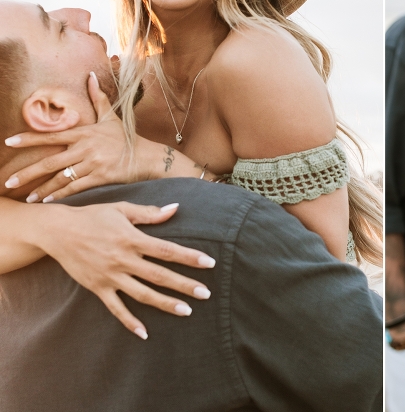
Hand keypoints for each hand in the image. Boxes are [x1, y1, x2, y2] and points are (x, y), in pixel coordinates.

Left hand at [5, 73, 142, 202]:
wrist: (147, 157)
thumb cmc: (127, 138)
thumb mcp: (111, 117)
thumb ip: (98, 98)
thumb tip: (90, 75)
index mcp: (84, 133)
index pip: (51, 135)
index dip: (29, 139)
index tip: (9, 143)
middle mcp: (85, 148)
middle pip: (50, 162)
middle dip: (27, 173)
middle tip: (9, 182)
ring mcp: (93, 163)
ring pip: (61, 178)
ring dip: (42, 189)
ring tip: (27, 197)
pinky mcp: (100, 177)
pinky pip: (75, 188)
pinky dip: (60, 195)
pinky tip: (48, 201)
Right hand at [36, 201, 215, 338]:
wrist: (57, 231)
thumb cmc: (93, 216)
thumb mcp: (122, 210)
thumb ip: (150, 213)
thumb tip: (176, 208)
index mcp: (132, 239)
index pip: (167, 250)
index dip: (189, 257)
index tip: (209, 263)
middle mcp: (123, 259)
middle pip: (159, 275)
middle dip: (184, 285)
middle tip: (206, 294)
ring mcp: (110, 276)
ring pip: (142, 294)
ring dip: (165, 303)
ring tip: (186, 311)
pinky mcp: (97, 288)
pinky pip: (116, 308)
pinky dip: (129, 321)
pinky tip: (144, 332)